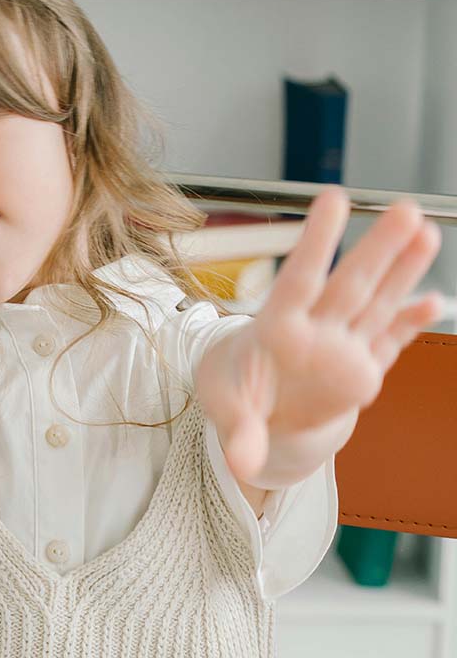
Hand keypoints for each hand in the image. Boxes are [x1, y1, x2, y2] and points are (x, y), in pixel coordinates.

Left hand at [197, 186, 442, 483]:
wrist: (256, 416)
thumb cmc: (235, 397)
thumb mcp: (229, 413)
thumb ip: (240, 434)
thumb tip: (241, 461)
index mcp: (275, 329)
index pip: (299, 279)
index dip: (317, 241)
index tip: (333, 199)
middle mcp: (314, 330)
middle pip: (349, 285)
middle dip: (377, 249)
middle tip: (403, 207)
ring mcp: (341, 348)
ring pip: (375, 303)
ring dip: (401, 270)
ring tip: (424, 229)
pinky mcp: (360, 369)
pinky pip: (388, 342)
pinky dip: (409, 324)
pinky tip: (432, 301)